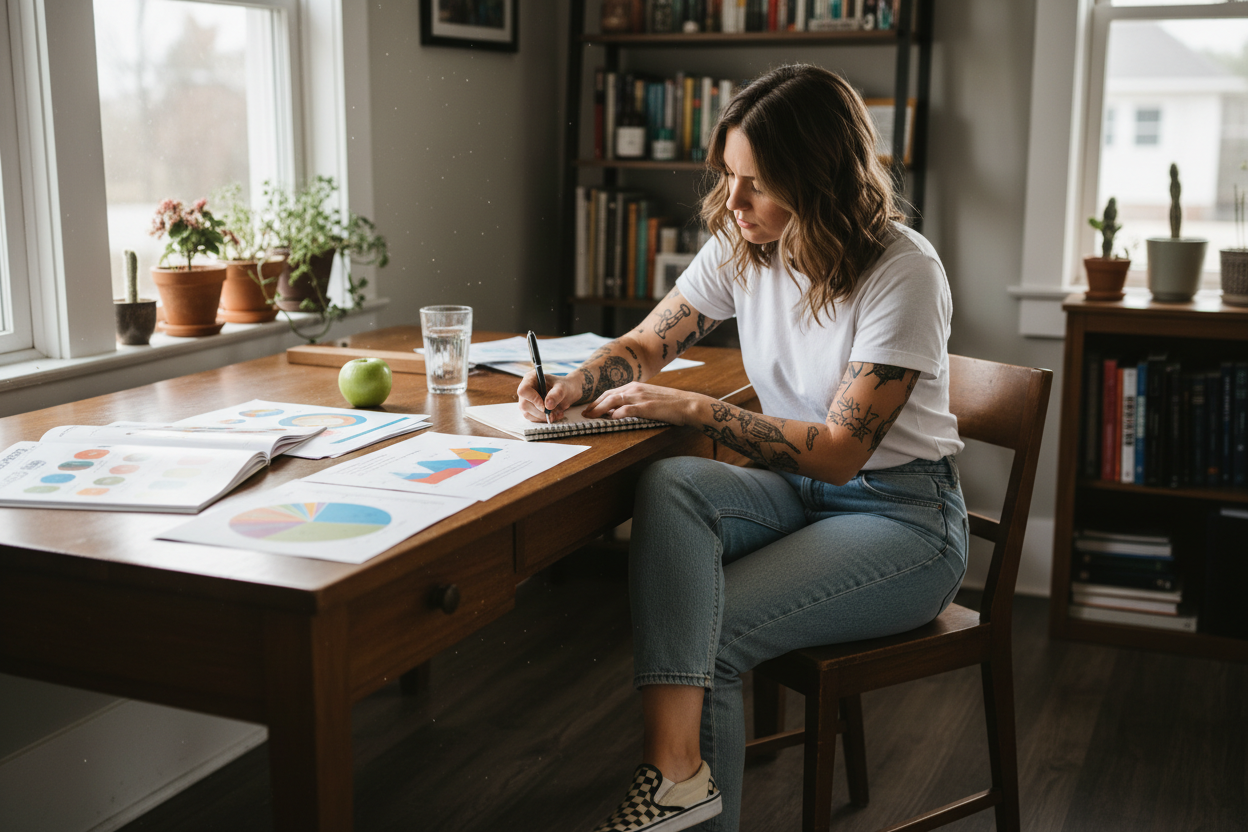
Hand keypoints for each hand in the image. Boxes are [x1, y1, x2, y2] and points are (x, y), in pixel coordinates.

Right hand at [517, 370, 581, 422]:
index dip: (533, 400)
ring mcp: (526, 400)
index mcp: (531, 378)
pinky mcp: (529, 409)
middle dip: (540, 412)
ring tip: (556, 414)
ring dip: (543, 417)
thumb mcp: (563, 388)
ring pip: (527, 413)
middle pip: (524, 404)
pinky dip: (543, 419)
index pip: (524, 390)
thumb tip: (547, 405)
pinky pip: (532, 418)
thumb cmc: (564, 386)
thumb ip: (556, 394)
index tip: (545, 406)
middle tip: (553, 414)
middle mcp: (526, 389)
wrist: (567, 392)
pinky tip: (554, 416)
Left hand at [580, 382, 703, 425]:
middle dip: (594, 405)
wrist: (687, 404)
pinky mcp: (646, 407)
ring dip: (600, 409)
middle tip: (585, 414)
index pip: (610, 392)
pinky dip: (617, 414)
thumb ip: (633, 403)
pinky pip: (627, 409)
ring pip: (613, 401)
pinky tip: (610, 419)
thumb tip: (617, 412)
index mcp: (635, 386)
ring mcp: (640, 397)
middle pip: (608, 395)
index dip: (598, 401)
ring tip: (591, 417)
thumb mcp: (648, 399)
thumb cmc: (669, 404)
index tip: (589, 408)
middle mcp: (635, 389)